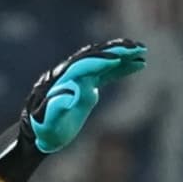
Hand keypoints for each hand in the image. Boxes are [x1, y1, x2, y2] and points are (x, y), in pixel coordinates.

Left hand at [17, 39, 147, 155]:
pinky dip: (122, 67)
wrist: (40, 133)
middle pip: (95, 55)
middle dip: (115, 51)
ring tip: (142, 51)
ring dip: (122, 54)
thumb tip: (74, 91)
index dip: (100, 61)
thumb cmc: (45, 130)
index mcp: (62, 80)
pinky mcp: (88, 83)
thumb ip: (58, 108)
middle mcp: (71, 74)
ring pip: (102, 60)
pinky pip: (107, 71)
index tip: (118, 59)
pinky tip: (139, 64)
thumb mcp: (50, 122)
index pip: (83, 65)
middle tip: (137, 48)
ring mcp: (80, 77)